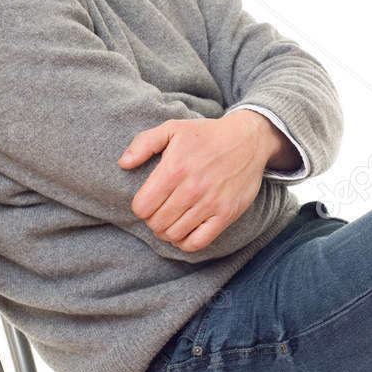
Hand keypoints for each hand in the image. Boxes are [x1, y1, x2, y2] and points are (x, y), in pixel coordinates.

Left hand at [118, 111, 277, 250]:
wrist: (248, 140)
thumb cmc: (207, 135)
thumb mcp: (173, 128)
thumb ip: (144, 143)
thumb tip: (123, 163)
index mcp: (175, 168)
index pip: (142, 206)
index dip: (140, 207)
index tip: (148, 201)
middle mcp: (191, 188)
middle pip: (156, 223)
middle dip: (152, 220)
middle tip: (159, 211)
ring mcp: (210, 204)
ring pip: (174, 234)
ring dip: (167, 232)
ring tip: (170, 221)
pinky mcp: (226, 215)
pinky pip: (198, 242)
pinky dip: (185, 243)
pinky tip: (184, 232)